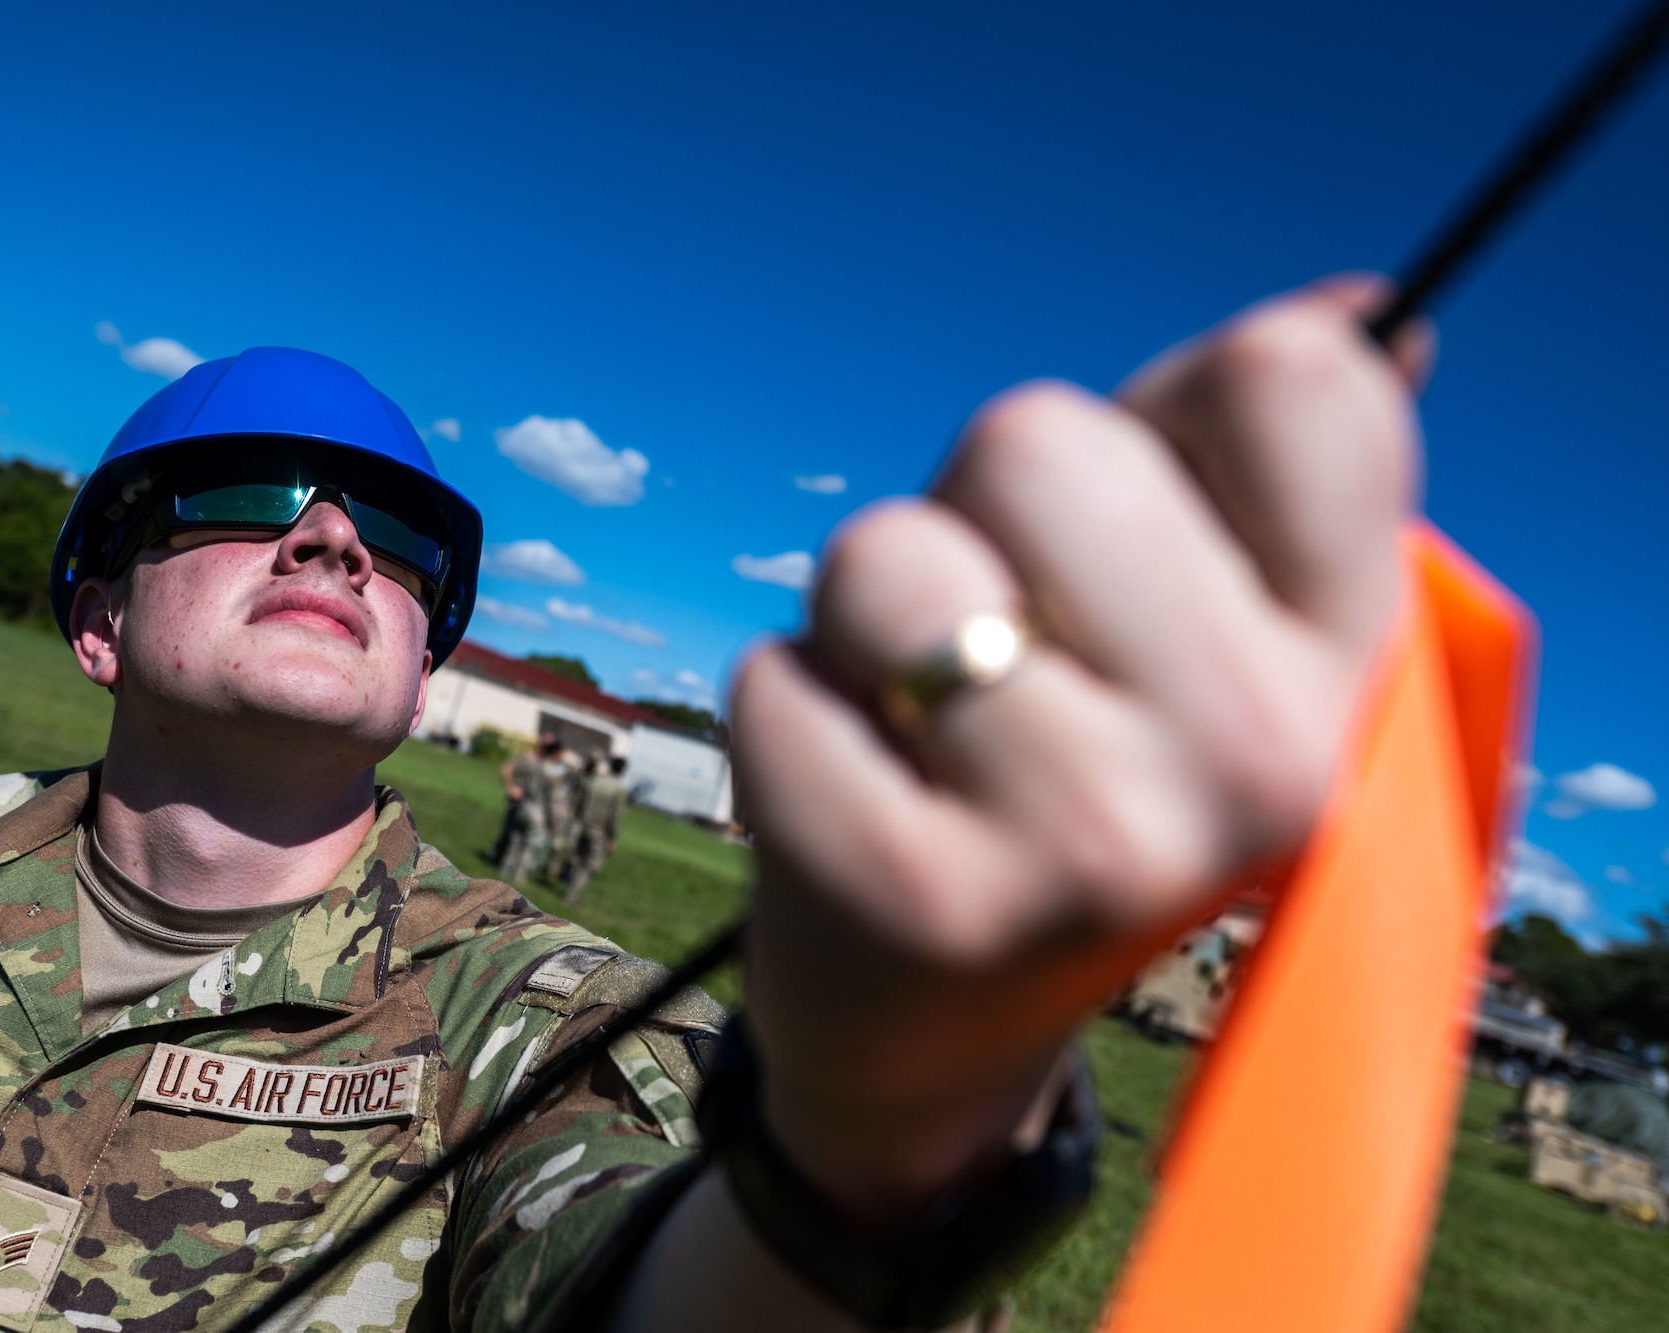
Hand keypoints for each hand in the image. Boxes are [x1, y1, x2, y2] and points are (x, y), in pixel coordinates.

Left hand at [729, 280, 1425, 1218]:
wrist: (944, 1031)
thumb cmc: (1073, 773)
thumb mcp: (1205, 636)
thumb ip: (1256, 466)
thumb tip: (1359, 305)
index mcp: (1351, 666)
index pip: (1296, 378)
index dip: (1175, 401)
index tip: (1137, 510)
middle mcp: (1256, 760)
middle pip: (1038, 435)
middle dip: (976, 509)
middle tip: (1000, 640)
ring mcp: (1090, 842)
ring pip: (883, 555)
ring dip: (864, 615)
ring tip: (921, 718)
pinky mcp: (913, 900)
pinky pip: (774, 676)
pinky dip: (789, 710)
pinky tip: (858, 796)